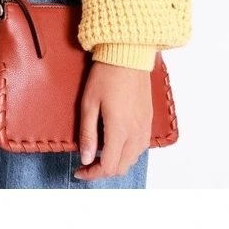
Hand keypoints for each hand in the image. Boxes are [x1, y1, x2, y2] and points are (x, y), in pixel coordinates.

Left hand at [73, 60, 152, 181]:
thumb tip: (85, 158)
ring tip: (101, 152)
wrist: (128, 55)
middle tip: (87, 162)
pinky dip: (128, 152)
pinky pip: (141, 147)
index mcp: (119, 130)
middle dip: (103, 170)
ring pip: (133, 159)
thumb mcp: (89, 103)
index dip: (92, 174)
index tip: (79, 170)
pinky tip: (117, 142)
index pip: (108, 167)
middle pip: (122, 167)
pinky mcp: (149, 119)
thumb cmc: (106, 75)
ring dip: (117, 162)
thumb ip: (87, 133)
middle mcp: (135, 133)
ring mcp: (144, 127)